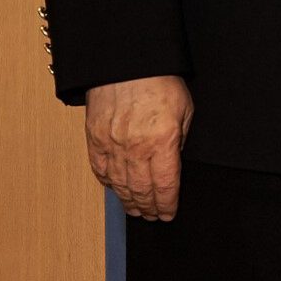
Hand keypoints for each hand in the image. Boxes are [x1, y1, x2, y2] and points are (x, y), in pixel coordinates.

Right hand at [85, 75, 191, 220]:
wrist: (125, 64)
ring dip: (129, 201)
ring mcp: (112, 145)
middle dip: (149, 207)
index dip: (167, 204)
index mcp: (162, 141)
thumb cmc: (160, 82)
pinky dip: (109, 184)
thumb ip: (180, 139)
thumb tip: (174, 162)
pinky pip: (101, 170)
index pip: (165, 185)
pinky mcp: (95, 140)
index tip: (169, 214)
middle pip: (142, 189)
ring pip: (120, 184)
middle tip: (153, 216)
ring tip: (137, 210)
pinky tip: (117, 190)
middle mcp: (135, 148)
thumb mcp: (185, 110)